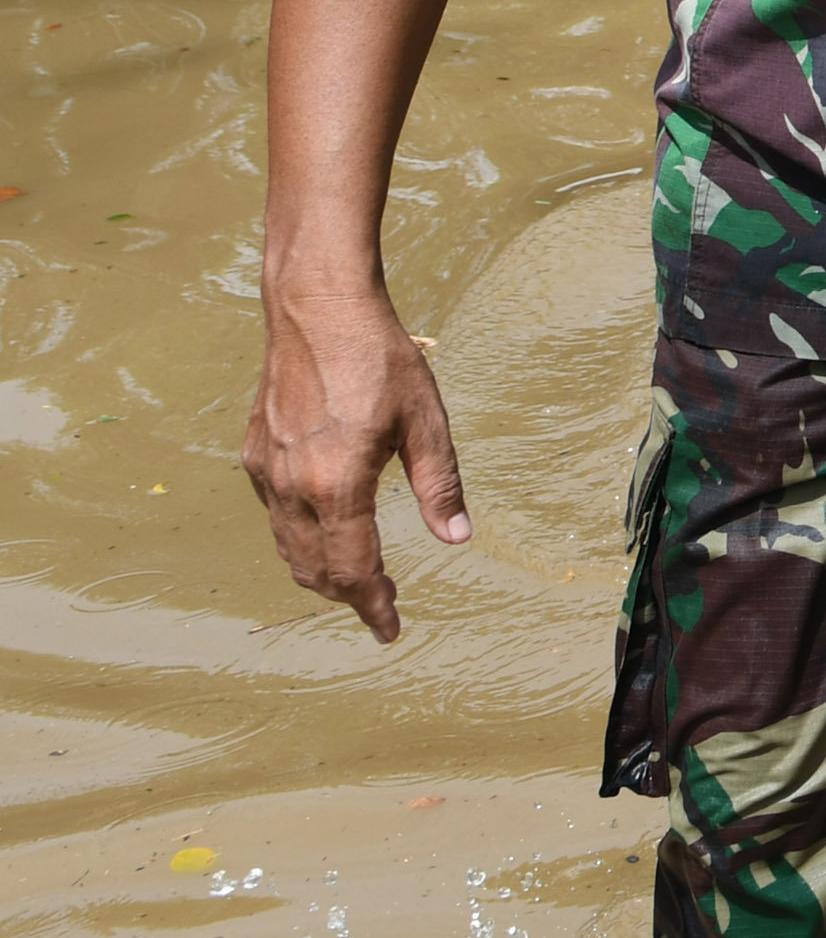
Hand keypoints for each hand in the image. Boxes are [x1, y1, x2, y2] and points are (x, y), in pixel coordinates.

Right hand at [243, 282, 467, 643]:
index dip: (373, 605)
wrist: (316, 308)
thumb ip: (440, 485)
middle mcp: (291, 486)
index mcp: (336, 484)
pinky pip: (276, 516)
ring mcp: (266, 471)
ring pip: (290, 547)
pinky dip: (301, 539)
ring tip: (360, 579)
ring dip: (323, 572)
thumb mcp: (426, 421)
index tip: (391, 629)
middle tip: (383, 605)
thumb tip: (458, 538)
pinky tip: (329, 531)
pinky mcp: (255, 453)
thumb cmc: (379, 358)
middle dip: (349, 595)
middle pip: (315, 569)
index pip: (352, 569)